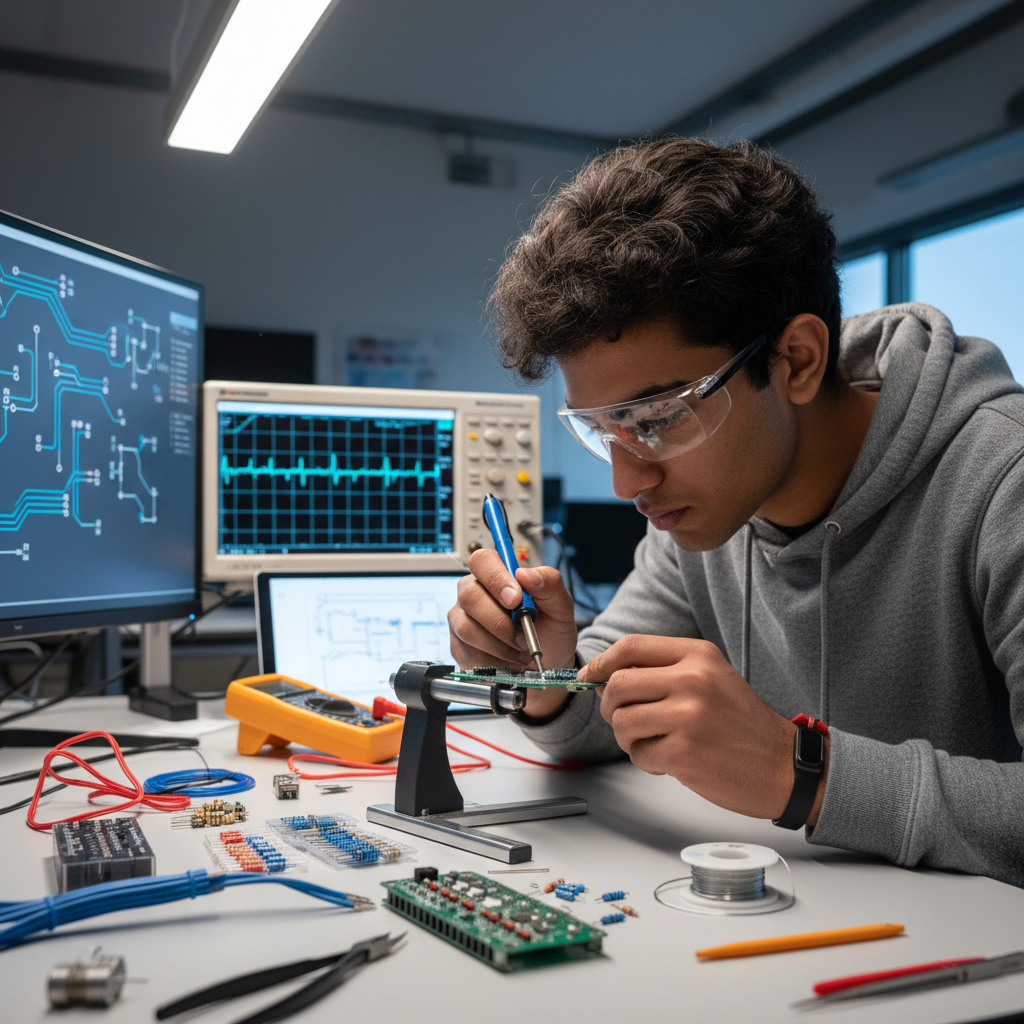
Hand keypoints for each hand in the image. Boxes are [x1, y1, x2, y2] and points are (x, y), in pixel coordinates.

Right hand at [448, 549, 577, 717]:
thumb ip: (550, 584)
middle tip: (523, 633)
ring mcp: (462, 618)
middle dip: (499, 619)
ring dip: (499, 641)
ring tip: (521, 647)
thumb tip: (525, 573)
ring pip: (467, 626)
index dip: (496, 578)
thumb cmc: (551, 631)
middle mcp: (474, 592)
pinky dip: (494, 655)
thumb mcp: (561, 607)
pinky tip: (509, 656)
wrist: (546, 665)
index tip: (515, 600)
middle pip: (470, 595)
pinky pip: (466, 648)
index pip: (483, 561)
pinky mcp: (458, 644)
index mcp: (497, 575)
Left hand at [580, 635, 827, 821]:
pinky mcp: (683, 752)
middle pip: (617, 685)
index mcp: (698, 655)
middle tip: (625, 719)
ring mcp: (687, 716)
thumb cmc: (742, 724)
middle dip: (611, 707)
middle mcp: (692, 679)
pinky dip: (647, 760)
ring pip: (621, 721)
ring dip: (629, 738)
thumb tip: (606, 676)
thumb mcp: (710, 677)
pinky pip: (638, 754)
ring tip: (655, 741)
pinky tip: (671, 759)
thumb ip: (663, 670)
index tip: (590, 677)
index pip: (630, 646)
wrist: (783, 765)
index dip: (601, 663)